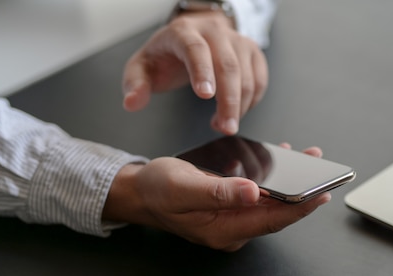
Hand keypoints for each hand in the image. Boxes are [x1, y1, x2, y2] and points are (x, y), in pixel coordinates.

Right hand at [103, 145, 329, 251]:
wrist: (140, 192)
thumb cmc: (158, 189)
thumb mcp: (183, 187)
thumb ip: (218, 192)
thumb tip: (254, 192)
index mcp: (223, 230)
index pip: (272, 220)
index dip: (301, 207)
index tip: (322, 191)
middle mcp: (233, 229)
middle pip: (277, 213)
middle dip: (302, 191)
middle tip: (320, 167)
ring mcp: (233, 221)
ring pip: (271, 203)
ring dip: (290, 183)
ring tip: (306, 159)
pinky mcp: (232, 209)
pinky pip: (260, 197)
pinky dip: (273, 180)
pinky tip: (280, 161)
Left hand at [122, 11, 268, 134]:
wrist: (190, 38)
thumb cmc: (166, 56)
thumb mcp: (142, 67)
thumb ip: (135, 85)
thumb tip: (132, 103)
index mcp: (184, 32)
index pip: (196, 49)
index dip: (202, 72)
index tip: (205, 96)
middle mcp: (214, 31)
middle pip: (228, 65)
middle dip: (229, 101)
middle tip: (226, 128)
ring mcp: (237, 39)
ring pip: (248, 75)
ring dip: (241, 106)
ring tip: (223, 124)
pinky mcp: (252, 51)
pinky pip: (260, 79)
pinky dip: (252, 101)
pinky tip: (237, 112)